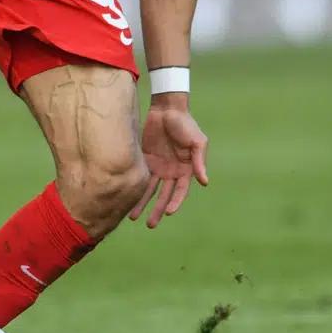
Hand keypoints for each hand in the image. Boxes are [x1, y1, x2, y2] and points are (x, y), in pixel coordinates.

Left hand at [129, 100, 208, 227]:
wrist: (166, 108)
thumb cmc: (186, 124)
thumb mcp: (198, 141)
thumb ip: (199, 161)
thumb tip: (205, 182)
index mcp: (186, 170)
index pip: (180, 192)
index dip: (174, 202)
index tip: (168, 213)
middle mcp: (171, 172)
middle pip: (163, 196)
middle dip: (157, 210)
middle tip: (150, 224)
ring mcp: (158, 167)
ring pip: (149, 190)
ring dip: (143, 204)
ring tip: (133, 218)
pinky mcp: (145, 160)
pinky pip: (140, 177)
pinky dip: (134, 188)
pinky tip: (127, 198)